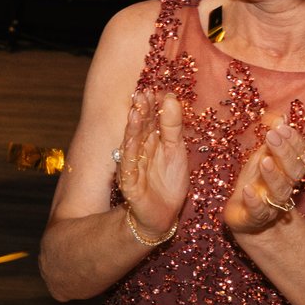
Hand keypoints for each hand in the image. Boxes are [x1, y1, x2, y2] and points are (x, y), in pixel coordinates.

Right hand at [112, 89, 187, 236]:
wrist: (163, 214)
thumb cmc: (168, 181)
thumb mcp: (176, 150)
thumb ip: (173, 127)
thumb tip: (170, 98)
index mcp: (150, 141)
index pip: (149, 119)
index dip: (150, 105)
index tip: (153, 89)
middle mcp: (139, 151)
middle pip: (139, 128)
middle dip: (140, 111)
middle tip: (141, 94)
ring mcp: (133, 166)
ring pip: (131, 144)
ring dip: (132, 129)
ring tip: (134, 112)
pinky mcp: (130, 184)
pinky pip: (129, 168)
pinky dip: (129, 155)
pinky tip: (129, 143)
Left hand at [225, 110, 304, 236]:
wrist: (243, 216)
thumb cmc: (255, 182)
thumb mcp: (261, 156)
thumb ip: (271, 139)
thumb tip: (281, 115)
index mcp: (289, 172)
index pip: (300, 156)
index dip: (294, 141)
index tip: (283, 126)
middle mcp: (285, 188)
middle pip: (293, 172)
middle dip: (285, 153)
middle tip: (273, 135)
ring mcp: (271, 204)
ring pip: (279, 192)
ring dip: (273, 175)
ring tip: (264, 160)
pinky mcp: (254, 217)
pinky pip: (257, 210)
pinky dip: (254, 200)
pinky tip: (248, 189)